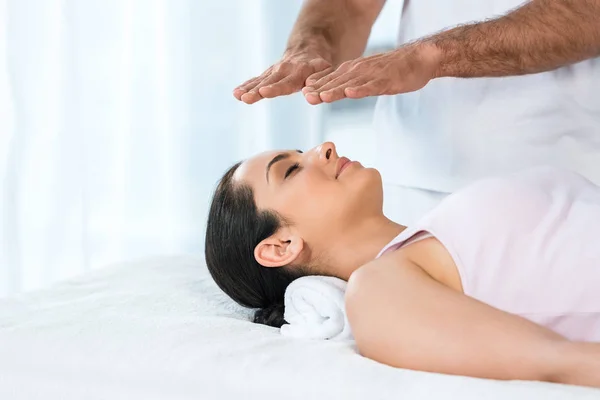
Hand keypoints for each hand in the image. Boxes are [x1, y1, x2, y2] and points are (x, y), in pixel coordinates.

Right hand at [233, 52, 331, 104]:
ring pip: (260, 81)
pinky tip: (236, 94)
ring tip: (238, 96)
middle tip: (246, 98)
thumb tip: (311, 95)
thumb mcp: (325, 70)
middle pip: (269, 82)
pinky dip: (246, 86)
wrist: (308, 48)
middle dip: (257, 91)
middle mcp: (284, 70)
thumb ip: (319, 82)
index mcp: (300, 72)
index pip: (286, 82)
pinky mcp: (268, 74)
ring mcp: (274, 72)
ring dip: (248, 89)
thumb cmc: (320, 65)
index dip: (275, 88)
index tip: (263, 92)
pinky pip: (256, 80)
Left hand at [301, 43, 440, 104]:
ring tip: (322, 97)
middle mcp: (360, 71)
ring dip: (336, 90)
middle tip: (306, 97)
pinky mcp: (387, 81)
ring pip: (351, 84)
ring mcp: (373, 75)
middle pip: (338, 82)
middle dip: (321, 90)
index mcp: (353, 70)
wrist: (417, 59)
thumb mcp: (365, 76)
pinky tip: (351, 93)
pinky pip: (372, 86)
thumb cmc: (391, 70)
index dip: (317, 86)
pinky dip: (361, 90)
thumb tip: (329, 92)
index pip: (331, 79)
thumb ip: (348, 83)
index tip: (303, 93)